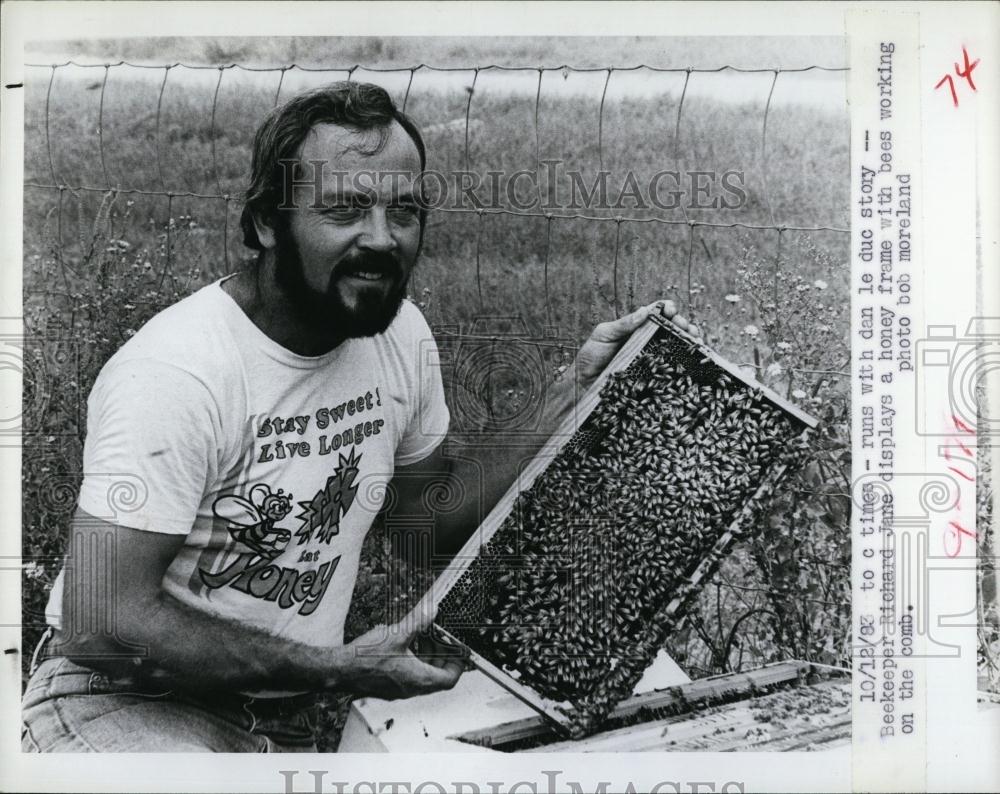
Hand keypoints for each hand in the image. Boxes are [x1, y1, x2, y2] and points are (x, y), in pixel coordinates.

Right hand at [339, 602, 464, 699]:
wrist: (340, 670)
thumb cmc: (365, 659)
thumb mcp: (397, 634)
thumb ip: (418, 621)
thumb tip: (432, 610)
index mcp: (418, 679)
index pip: (449, 678)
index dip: (458, 664)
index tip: (459, 650)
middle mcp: (411, 688)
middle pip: (437, 677)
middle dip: (442, 656)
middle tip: (441, 639)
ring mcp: (399, 689)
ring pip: (422, 675)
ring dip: (427, 657)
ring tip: (423, 637)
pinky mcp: (388, 686)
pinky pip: (409, 675)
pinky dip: (413, 660)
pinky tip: (405, 644)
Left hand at [571, 300, 701, 390]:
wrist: (583, 384)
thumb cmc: (590, 357)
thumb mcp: (603, 335)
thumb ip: (622, 324)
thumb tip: (645, 311)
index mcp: (637, 328)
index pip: (657, 314)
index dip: (667, 308)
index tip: (670, 309)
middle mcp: (648, 341)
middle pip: (672, 329)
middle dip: (682, 323)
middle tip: (683, 325)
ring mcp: (653, 359)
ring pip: (677, 346)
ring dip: (689, 339)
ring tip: (693, 338)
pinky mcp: (654, 376)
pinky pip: (672, 368)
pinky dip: (686, 362)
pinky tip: (693, 360)